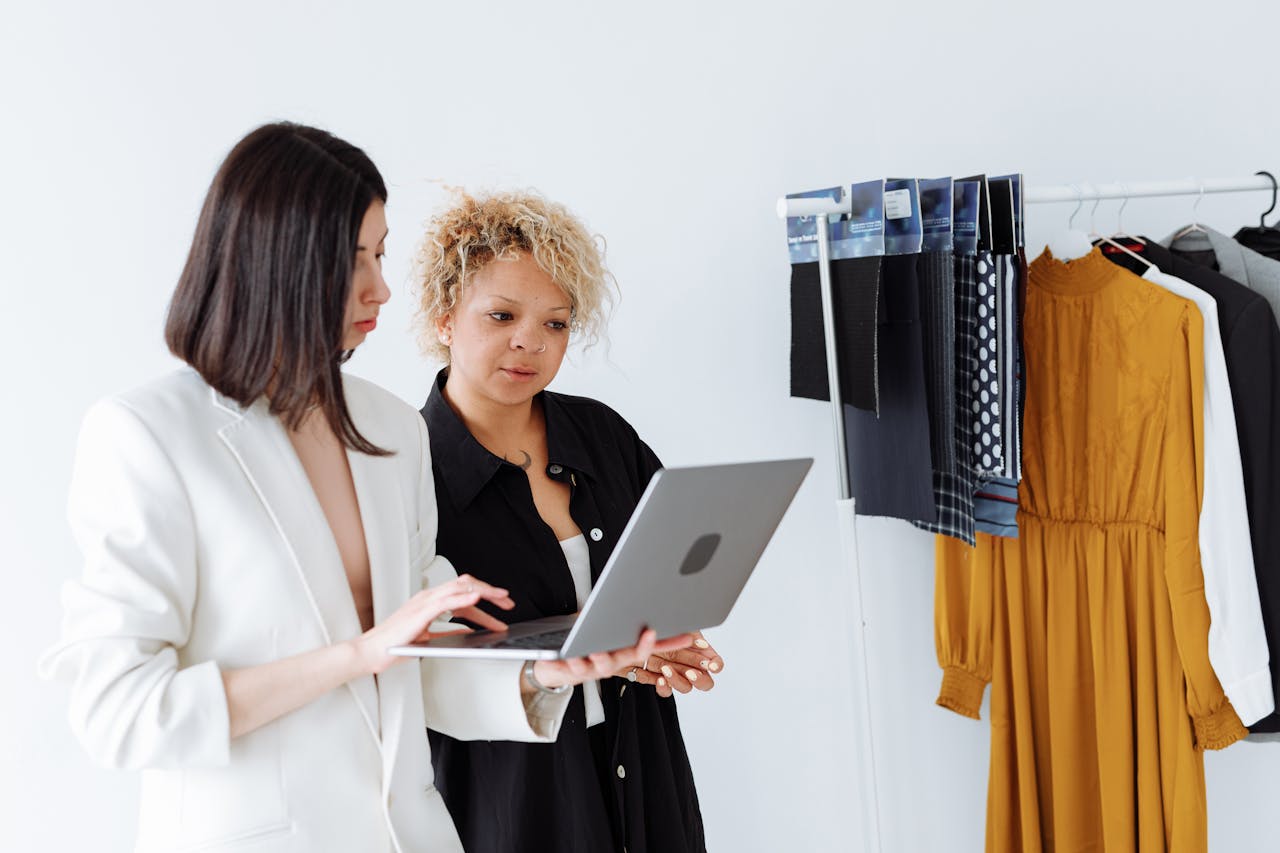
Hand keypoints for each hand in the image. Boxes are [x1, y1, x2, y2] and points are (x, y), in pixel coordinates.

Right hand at [355, 574, 513, 674]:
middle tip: (508, 602)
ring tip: (501, 598)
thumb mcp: (429, 638)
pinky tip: (478, 598)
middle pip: (465, 584)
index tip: (502, 605)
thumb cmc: (396, 646)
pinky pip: (446, 600)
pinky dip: (464, 597)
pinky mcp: (420, 612)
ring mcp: (424, 602)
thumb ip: (448, 633)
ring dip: (483, 591)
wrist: (372, 652)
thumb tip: (468, 632)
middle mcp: (428, 597)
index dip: (485, 597)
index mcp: (430, 602)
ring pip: (459, 587)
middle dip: (490, 591)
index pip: (463, 592)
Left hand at [529, 628, 692, 691]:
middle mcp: (611, 661)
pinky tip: (570, 655)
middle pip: (631, 656)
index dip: (669, 643)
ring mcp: (592, 668)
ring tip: (601, 649)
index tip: (687, 636)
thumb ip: (621, 615)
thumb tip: (643, 594)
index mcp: (621, 650)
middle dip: (642, 647)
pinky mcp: (571, 670)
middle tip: (650, 634)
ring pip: (602, 666)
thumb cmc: (582, 642)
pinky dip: (571, 662)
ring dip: (604, 658)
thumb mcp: (604, 627)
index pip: (650, 646)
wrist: (552, 664)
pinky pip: (572, 668)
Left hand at [621, 631, 723, 697]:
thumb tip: (700, 643)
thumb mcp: (676, 622)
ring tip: (667, 670)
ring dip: (678, 681)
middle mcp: (687, 663)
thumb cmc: (657, 621)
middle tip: (691, 673)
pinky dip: (664, 686)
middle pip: (704, 681)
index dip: (716, 665)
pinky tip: (660, 678)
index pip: (714, 662)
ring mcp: (673, 672)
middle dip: (700, 679)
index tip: (712, 665)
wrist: (630, 629)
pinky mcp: (656, 678)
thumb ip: (686, 632)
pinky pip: (664, 690)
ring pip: (684, 687)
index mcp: (696, 649)